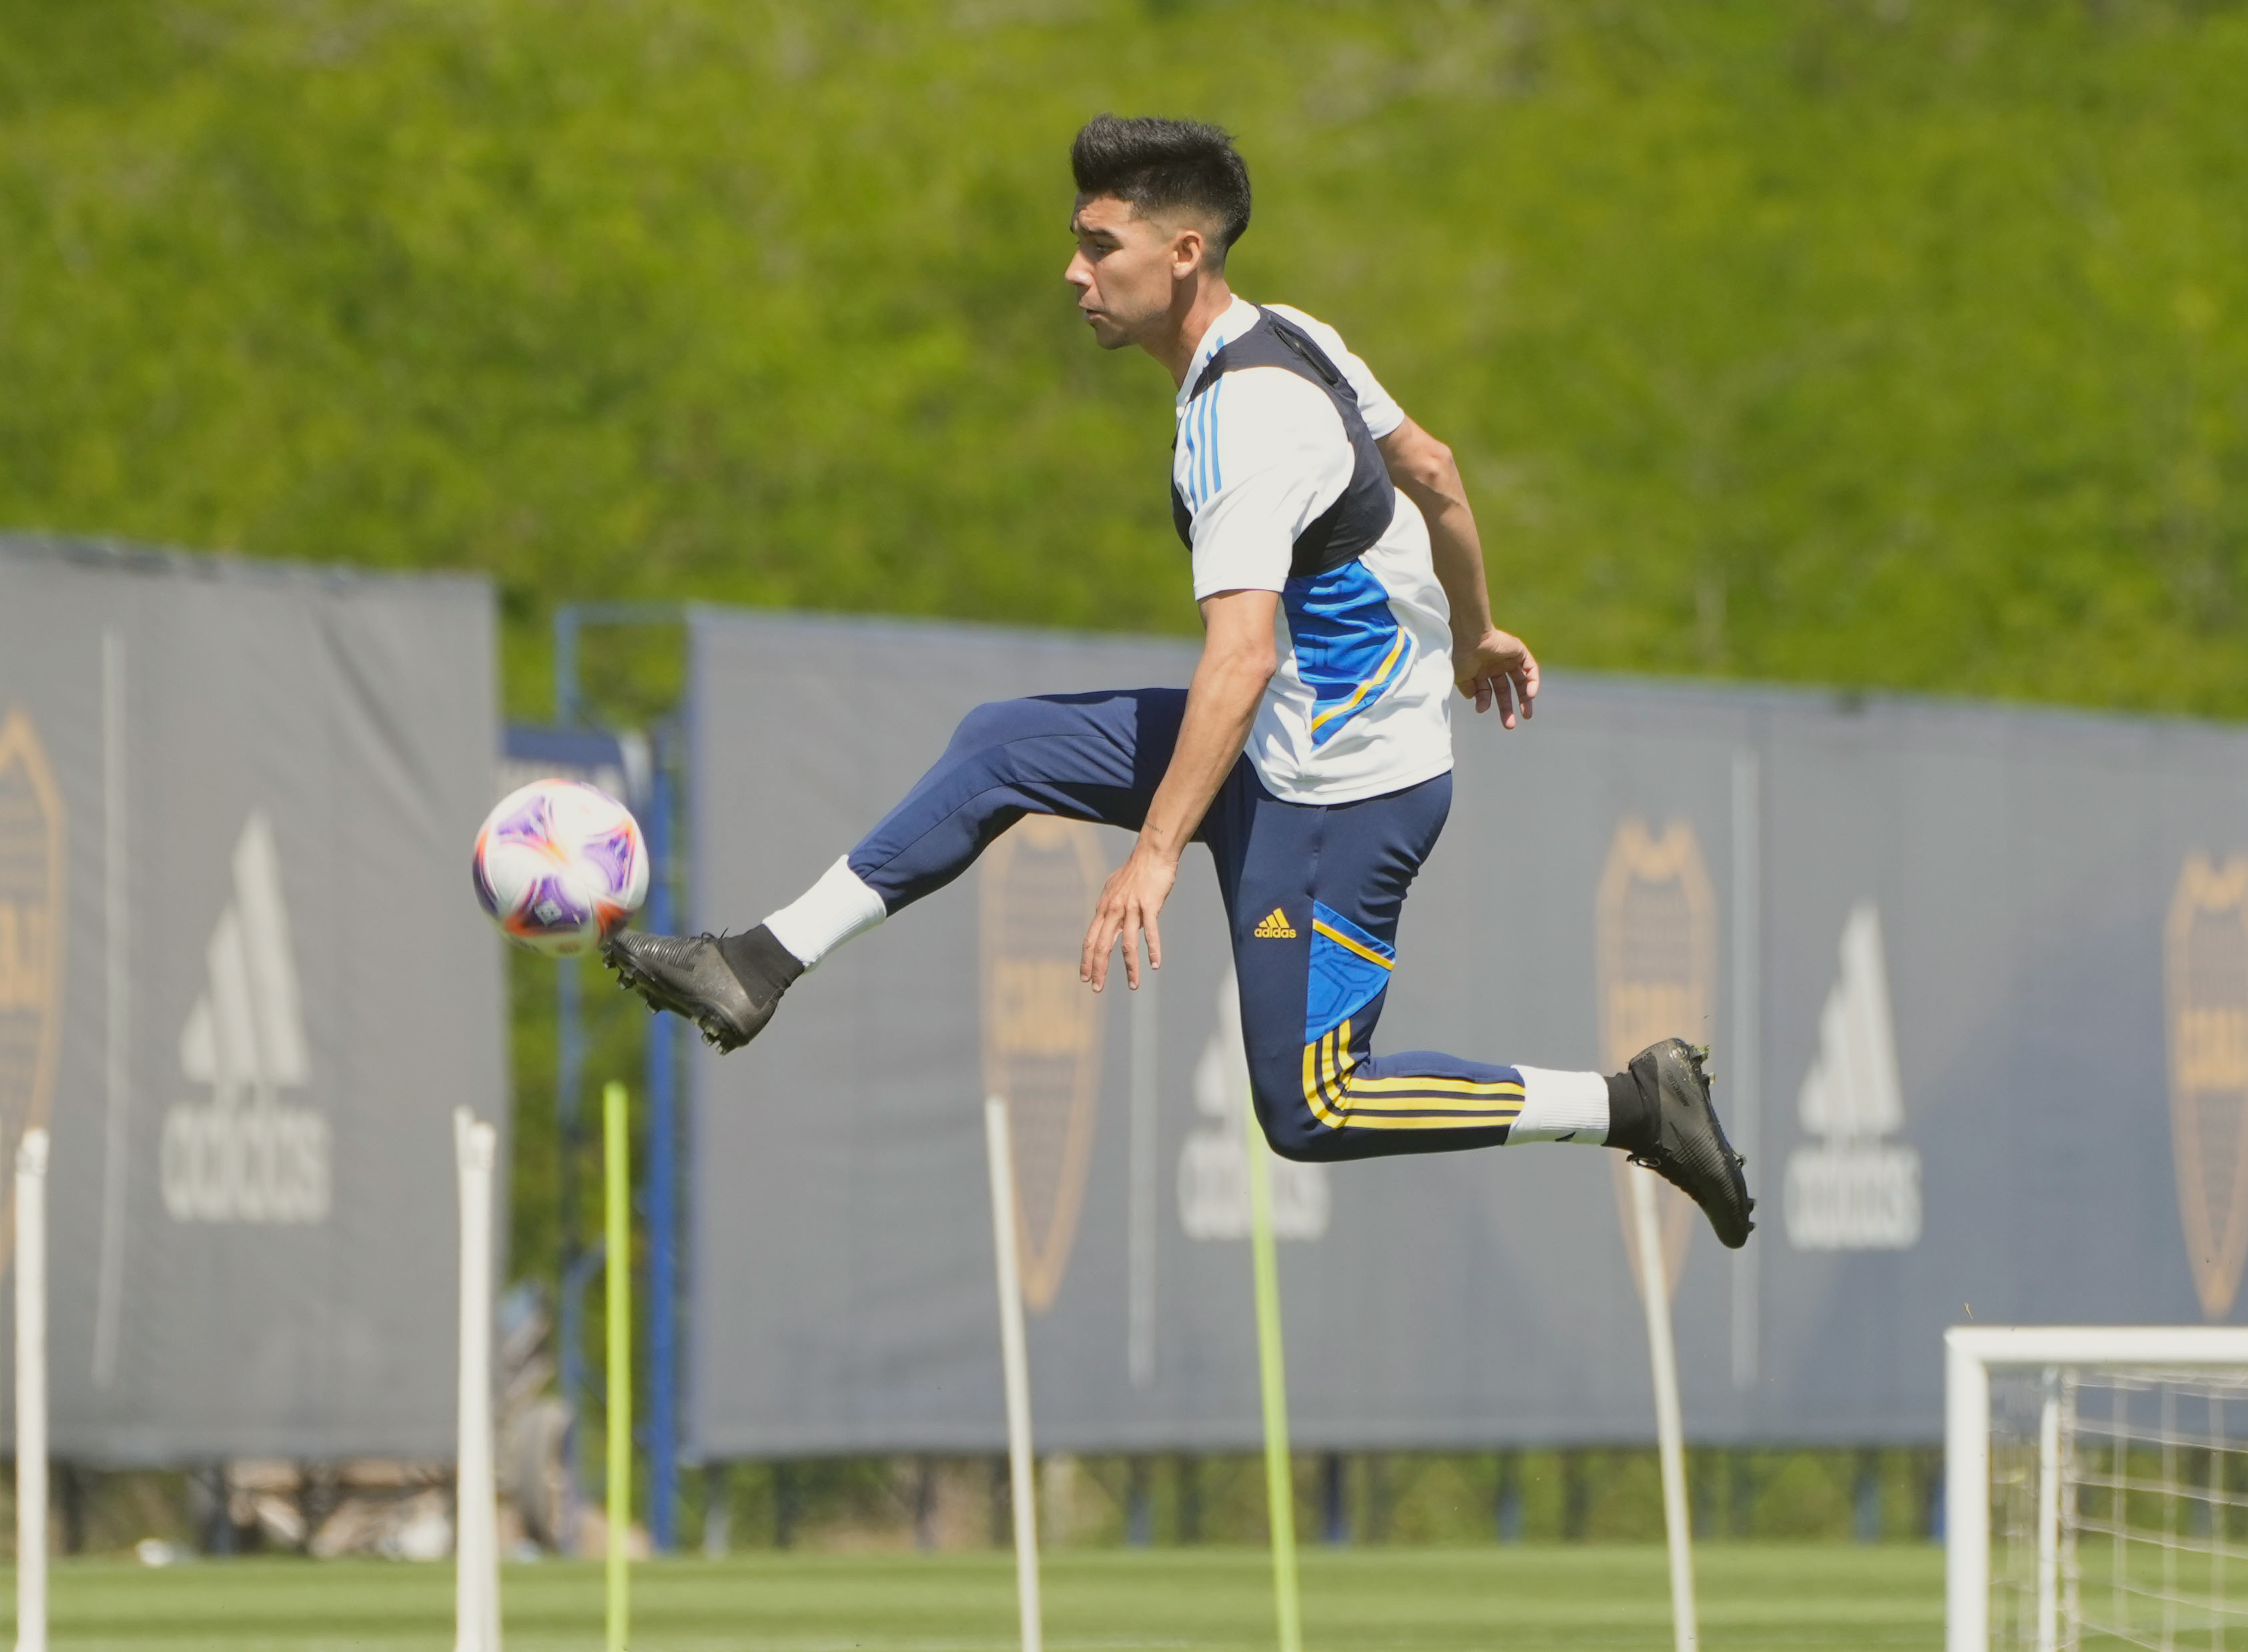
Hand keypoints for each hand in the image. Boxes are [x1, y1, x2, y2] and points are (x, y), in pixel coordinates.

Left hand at [1081, 841, 1177, 991]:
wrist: (1151, 853)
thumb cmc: (1136, 870)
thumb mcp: (1116, 888)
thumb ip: (1112, 906)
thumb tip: (1110, 919)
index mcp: (1104, 907)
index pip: (1090, 938)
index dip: (1086, 959)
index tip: (1085, 976)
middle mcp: (1113, 909)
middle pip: (1102, 945)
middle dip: (1099, 969)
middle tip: (1096, 988)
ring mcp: (1131, 908)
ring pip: (1127, 944)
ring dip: (1130, 967)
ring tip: (1134, 985)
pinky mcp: (1149, 905)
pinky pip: (1150, 932)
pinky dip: (1153, 950)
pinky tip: (1155, 964)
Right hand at [1453, 627, 1537, 727]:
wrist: (1468, 636)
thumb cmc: (1460, 655)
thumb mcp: (1460, 677)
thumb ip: (1468, 689)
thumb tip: (1477, 700)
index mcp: (1477, 670)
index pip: (1485, 690)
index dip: (1484, 702)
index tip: (1481, 709)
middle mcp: (1492, 664)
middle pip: (1504, 689)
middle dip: (1506, 707)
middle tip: (1509, 725)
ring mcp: (1505, 658)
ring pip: (1519, 681)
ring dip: (1524, 698)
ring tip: (1525, 715)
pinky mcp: (1518, 650)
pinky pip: (1529, 668)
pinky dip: (1532, 682)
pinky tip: (1530, 695)